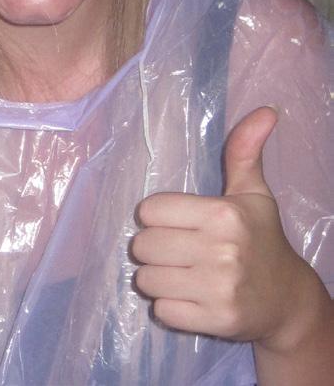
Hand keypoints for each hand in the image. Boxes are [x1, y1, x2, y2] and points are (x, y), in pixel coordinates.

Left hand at [132, 107, 314, 347]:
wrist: (288, 300)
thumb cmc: (262, 239)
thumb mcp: (254, 193)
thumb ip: (245, 150)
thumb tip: (265, 110)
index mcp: (223, 214)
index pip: (150, 210)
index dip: (156, 216)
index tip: (174, 222)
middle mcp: (222, 250)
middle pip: (144, 245)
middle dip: (152, 247)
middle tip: (173, 250)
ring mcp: (219, 289)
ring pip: (147, 279)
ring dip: (156, 277)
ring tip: (178, 273)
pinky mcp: (215, 321)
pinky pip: (162, 311)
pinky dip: (168, 306)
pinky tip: (187, 297)